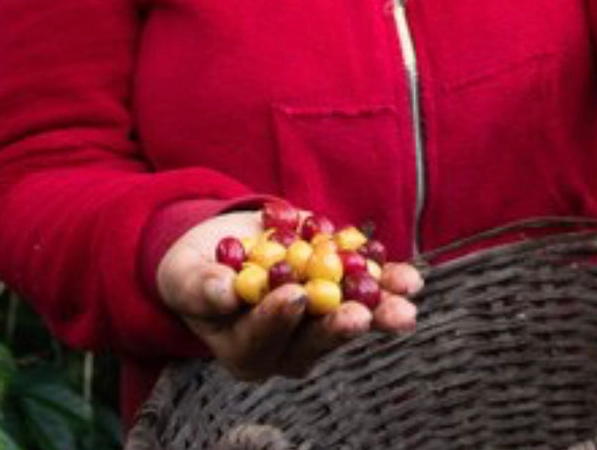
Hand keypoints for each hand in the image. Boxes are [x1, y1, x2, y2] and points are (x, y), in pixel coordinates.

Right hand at [156, 210, 421, 380]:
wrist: (225, 247)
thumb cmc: (197, 269)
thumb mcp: (186, 274)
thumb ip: (199, 286)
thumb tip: (222, 291)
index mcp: (245, 349)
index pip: (262, 342)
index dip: (278, 321)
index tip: (293, 297)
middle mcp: (287, 345)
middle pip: (313, 342)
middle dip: (337, 328)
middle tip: (357, 315)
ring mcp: (317, 322)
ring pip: (349, 320)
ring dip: (380, 312)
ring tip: (404, 305)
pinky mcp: (339, 293)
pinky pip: (366, 293)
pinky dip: (389, 285)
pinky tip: (410, 280)